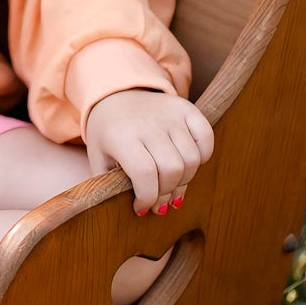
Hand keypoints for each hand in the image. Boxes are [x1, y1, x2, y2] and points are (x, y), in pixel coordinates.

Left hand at [83, 87, 213, 214]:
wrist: (116, 93)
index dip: (147, 198)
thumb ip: (111, 185)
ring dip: (185, 180)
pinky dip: (203, 156)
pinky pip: (206, 138)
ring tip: (172, 185)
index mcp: (121, 136)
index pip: (144, 174)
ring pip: (192, 158)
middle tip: (159, 201)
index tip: (142, 208)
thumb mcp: (99, 158)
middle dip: (167, 193)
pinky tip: (187, 163)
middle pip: (171, 169)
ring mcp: (169, 114)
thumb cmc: (108, 134)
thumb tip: (142, 211)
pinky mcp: (186, 108)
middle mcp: (148, 123)